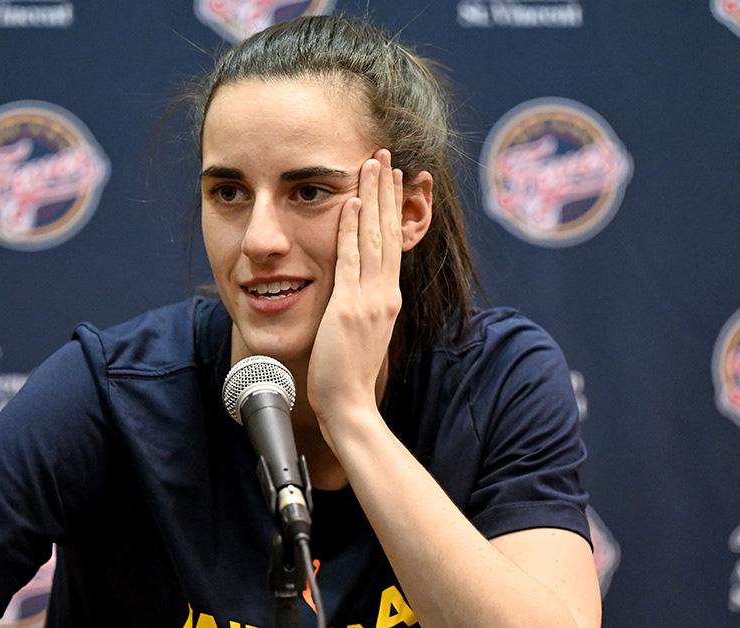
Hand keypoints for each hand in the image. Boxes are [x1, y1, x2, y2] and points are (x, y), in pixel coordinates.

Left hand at [307, 149, 404, 433]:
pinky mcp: (351, 306)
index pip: (391, 245)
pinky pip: (352, 259)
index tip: (393, 180)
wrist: (349, 406)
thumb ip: (358, 310)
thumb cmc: (347, 377)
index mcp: (387, 301)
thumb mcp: (359, 335)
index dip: (392, 210)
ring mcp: (371, 299)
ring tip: (373, 164)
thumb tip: (352, 296)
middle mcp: (384, 295)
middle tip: (385, 156)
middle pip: (388, 232)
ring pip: (375, 237)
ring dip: (373, 197)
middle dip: (386, 191)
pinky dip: (354, 229)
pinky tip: (353, 202)